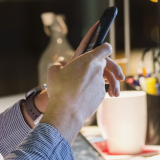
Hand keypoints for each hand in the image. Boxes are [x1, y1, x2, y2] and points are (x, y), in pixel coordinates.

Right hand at [40, 23, 124, 142]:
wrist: (66, 111)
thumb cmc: (59, 90)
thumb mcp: (53, 71)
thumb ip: (59, 64)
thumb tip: (61, 62)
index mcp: (88, 60)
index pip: (105, 48)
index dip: (105, 47)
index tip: (103, 49)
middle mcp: (97, 70)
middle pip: (106, 63)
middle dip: (103, 66)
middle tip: (98, 68)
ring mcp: (100, 83)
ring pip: (104, 78)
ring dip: (101, 81)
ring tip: (92, 85)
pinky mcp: (101, 95)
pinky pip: (99, 89)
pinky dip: (95, 91)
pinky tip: (86, 97)